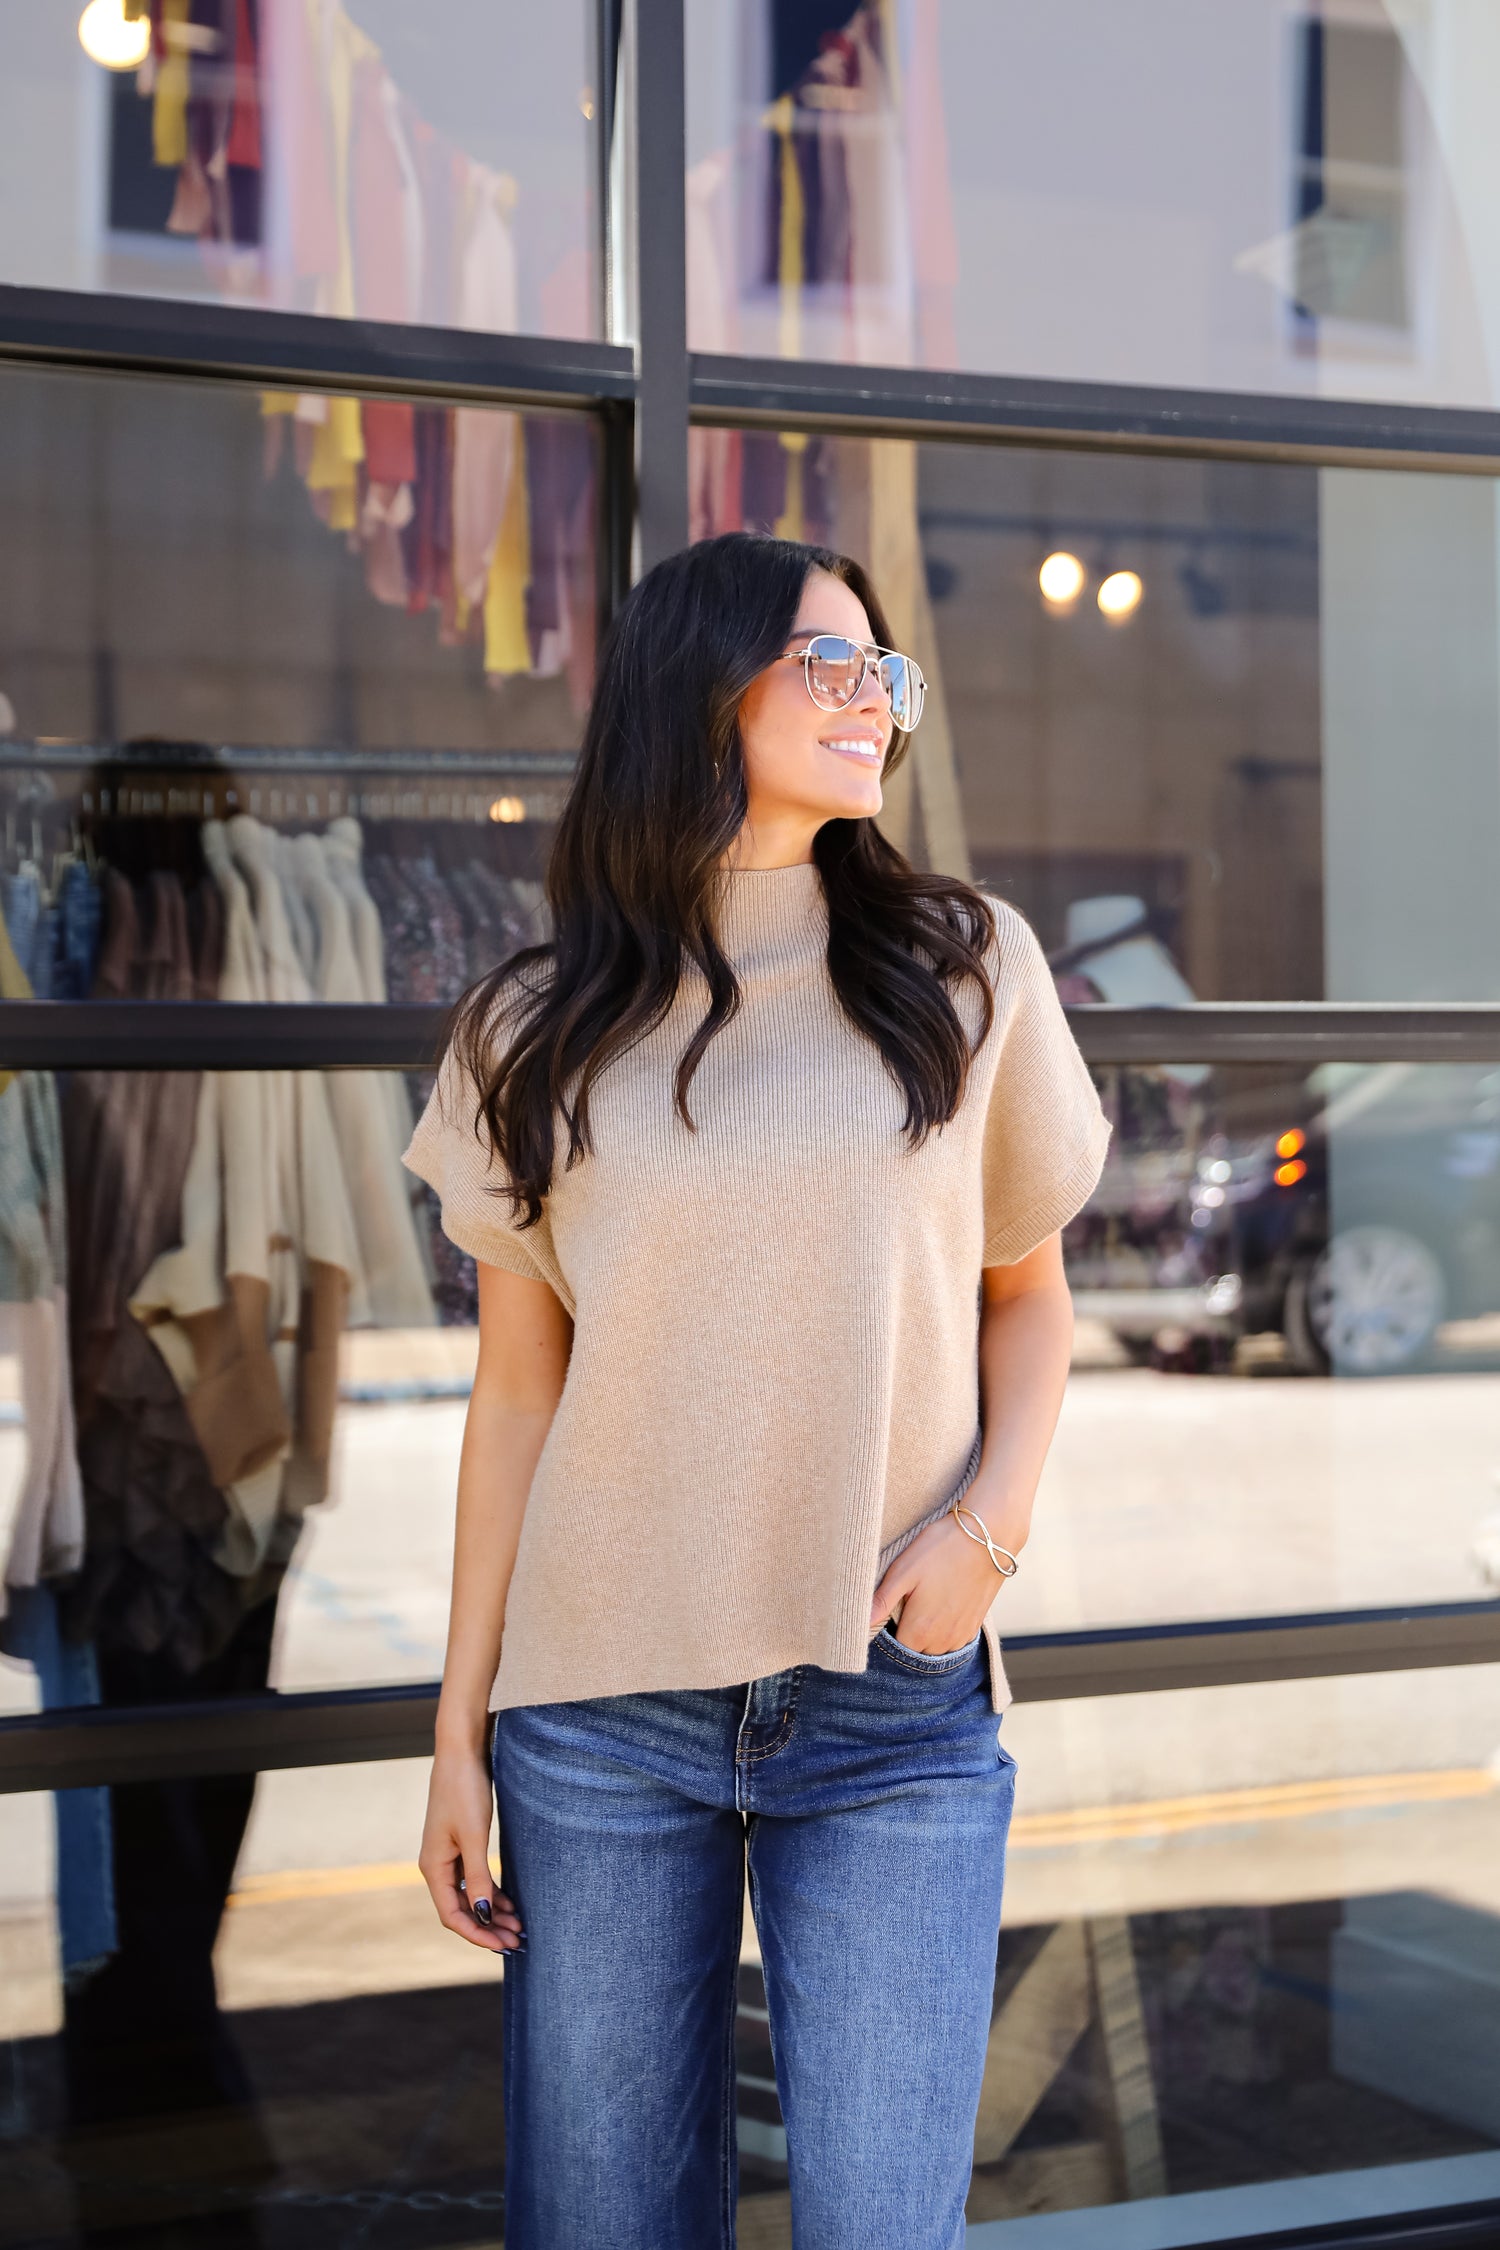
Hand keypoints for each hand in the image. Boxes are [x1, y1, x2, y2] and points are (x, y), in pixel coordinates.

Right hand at [418, 1741, 524, 1954]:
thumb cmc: (464, 1790)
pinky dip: (492, 1892)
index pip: (452, 1915)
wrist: (461, 1751)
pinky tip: (510, 1902)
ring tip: (518, 1926)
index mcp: (433, 1867)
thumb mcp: (474, 1836)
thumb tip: (484, 1915)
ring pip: (470, 1896)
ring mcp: (448, 1855)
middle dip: (488, 1927)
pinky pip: (475, 1879)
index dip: (476, 1934)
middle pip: (461, 1910)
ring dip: (492, 1912)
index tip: (502, 1945)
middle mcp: (437, 1865)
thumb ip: (479, 1877)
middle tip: (518, 1941)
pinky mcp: (461, 1843)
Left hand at [870, 1505, 1023, 1653]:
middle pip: (915, 1651)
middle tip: (906, 1603)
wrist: (988, 1538)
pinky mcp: (975, 1626)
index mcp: (919, 1631)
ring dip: (926, 1634)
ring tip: (925, 1602)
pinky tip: (942, 1605)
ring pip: (934, 1648)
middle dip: (907, 1634)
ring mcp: (961, 1636)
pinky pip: (952, 1640)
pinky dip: (944, 1630)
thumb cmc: (942, 1549)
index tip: (887, 1612)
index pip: (895, 1649)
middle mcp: (942, 1641)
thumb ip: (882, 1602)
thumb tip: (859, 1623)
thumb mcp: (903, 1571)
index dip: (887, 1632)